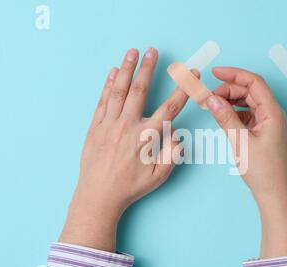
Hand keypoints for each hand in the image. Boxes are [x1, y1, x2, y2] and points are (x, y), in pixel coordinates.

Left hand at [60, 48, 190, 250]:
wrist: (99, 195)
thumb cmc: (130, 186)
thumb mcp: (159, 176)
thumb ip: (172, 153)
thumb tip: (177, 133)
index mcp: (147, 137)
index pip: (170, 107)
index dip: (183, 89)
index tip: (191, 74)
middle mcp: (128, 126)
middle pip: (140, 90)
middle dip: (148, 68)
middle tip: (153, 51)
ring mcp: (109, 124)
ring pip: (119, 91)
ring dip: (126, 69)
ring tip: (132, 52)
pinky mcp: (95, 127)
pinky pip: (102, 101)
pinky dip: (107, 84)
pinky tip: (112, 72)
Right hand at [207, 67, 286, 257]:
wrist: (275, 195)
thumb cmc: (263, 171)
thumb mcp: (240, 141)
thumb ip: (225, 117)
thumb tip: (212, 99)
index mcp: (273, 113)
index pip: (254, 82)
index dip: (234, 75)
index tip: (215, 73)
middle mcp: (274, 115)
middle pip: (251, 92)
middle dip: (230, 90)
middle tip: (209, 96)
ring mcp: (270, 125)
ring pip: (249, 104)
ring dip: (232, 101)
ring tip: (214, 105)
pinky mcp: (265, 134)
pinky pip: (250, 116)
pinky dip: (236, 114)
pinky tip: (224, 117)